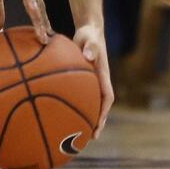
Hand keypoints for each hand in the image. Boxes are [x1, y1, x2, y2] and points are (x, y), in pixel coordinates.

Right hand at [0, 0, 51, 41]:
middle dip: (43, 24)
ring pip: (35, 1)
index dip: (41, 22)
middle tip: (46, 41)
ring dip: (39, 18)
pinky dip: (31, 3)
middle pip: (40, 6)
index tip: (44, 36)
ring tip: (42, 34)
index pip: (37, 6)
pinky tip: (34, 14)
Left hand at [72, 22, 112, 137]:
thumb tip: (89, 55)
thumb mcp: (90, 38)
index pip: (107, 97)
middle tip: (91, 137)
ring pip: (91, 103)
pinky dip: (76, 105)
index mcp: (103, 75)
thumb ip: (91, 46)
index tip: (98, 124)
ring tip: (78, 132)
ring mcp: (93, 82)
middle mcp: (100, 81)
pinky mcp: (84, 80)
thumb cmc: (90, 35)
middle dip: (97, 121)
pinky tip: (62, 113)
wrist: (89, 31)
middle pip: (101, 106)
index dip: (103, 112)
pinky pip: (81, 95)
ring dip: (87, 116)